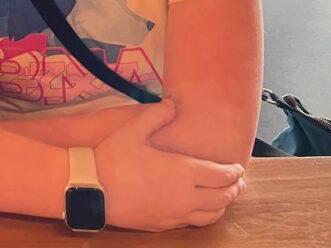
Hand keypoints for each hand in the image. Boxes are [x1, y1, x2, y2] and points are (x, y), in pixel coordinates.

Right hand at [95, 100, 245, 230]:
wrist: (91, 188)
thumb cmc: (112, 158)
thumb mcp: (133, 130)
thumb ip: (157, 115)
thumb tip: (172, 105)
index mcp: (182, 171)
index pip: (221, 175)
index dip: (234, 172)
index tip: (239, 169)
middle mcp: (184, 196)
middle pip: (222, 197)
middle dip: (234, 190)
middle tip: (239, 184)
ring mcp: (174, 214)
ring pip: (210, 215)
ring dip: (222, 206)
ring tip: (224, 198)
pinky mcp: (162, 225)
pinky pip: (192, 224)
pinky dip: (203, 216)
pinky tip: (199, 210)